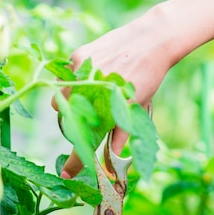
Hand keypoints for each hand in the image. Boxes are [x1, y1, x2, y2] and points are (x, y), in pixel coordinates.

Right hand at [53, 12, 173, 177]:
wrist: (151, 41)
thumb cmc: (147, 79)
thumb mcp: (136, 110)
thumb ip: (120, 135)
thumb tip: (111, 159)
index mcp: (106, 111)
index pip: (84, 143)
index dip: (75, 161)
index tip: (66, 174)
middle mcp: (89, 93)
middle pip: (66, 118)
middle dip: (73, 121)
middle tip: (89, 114)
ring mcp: (81, 73)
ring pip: (62, 96)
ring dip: (71, 100)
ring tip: (94, 91)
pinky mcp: (78, 56)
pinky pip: (67, 75)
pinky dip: (76, 79)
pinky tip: (95, 72)